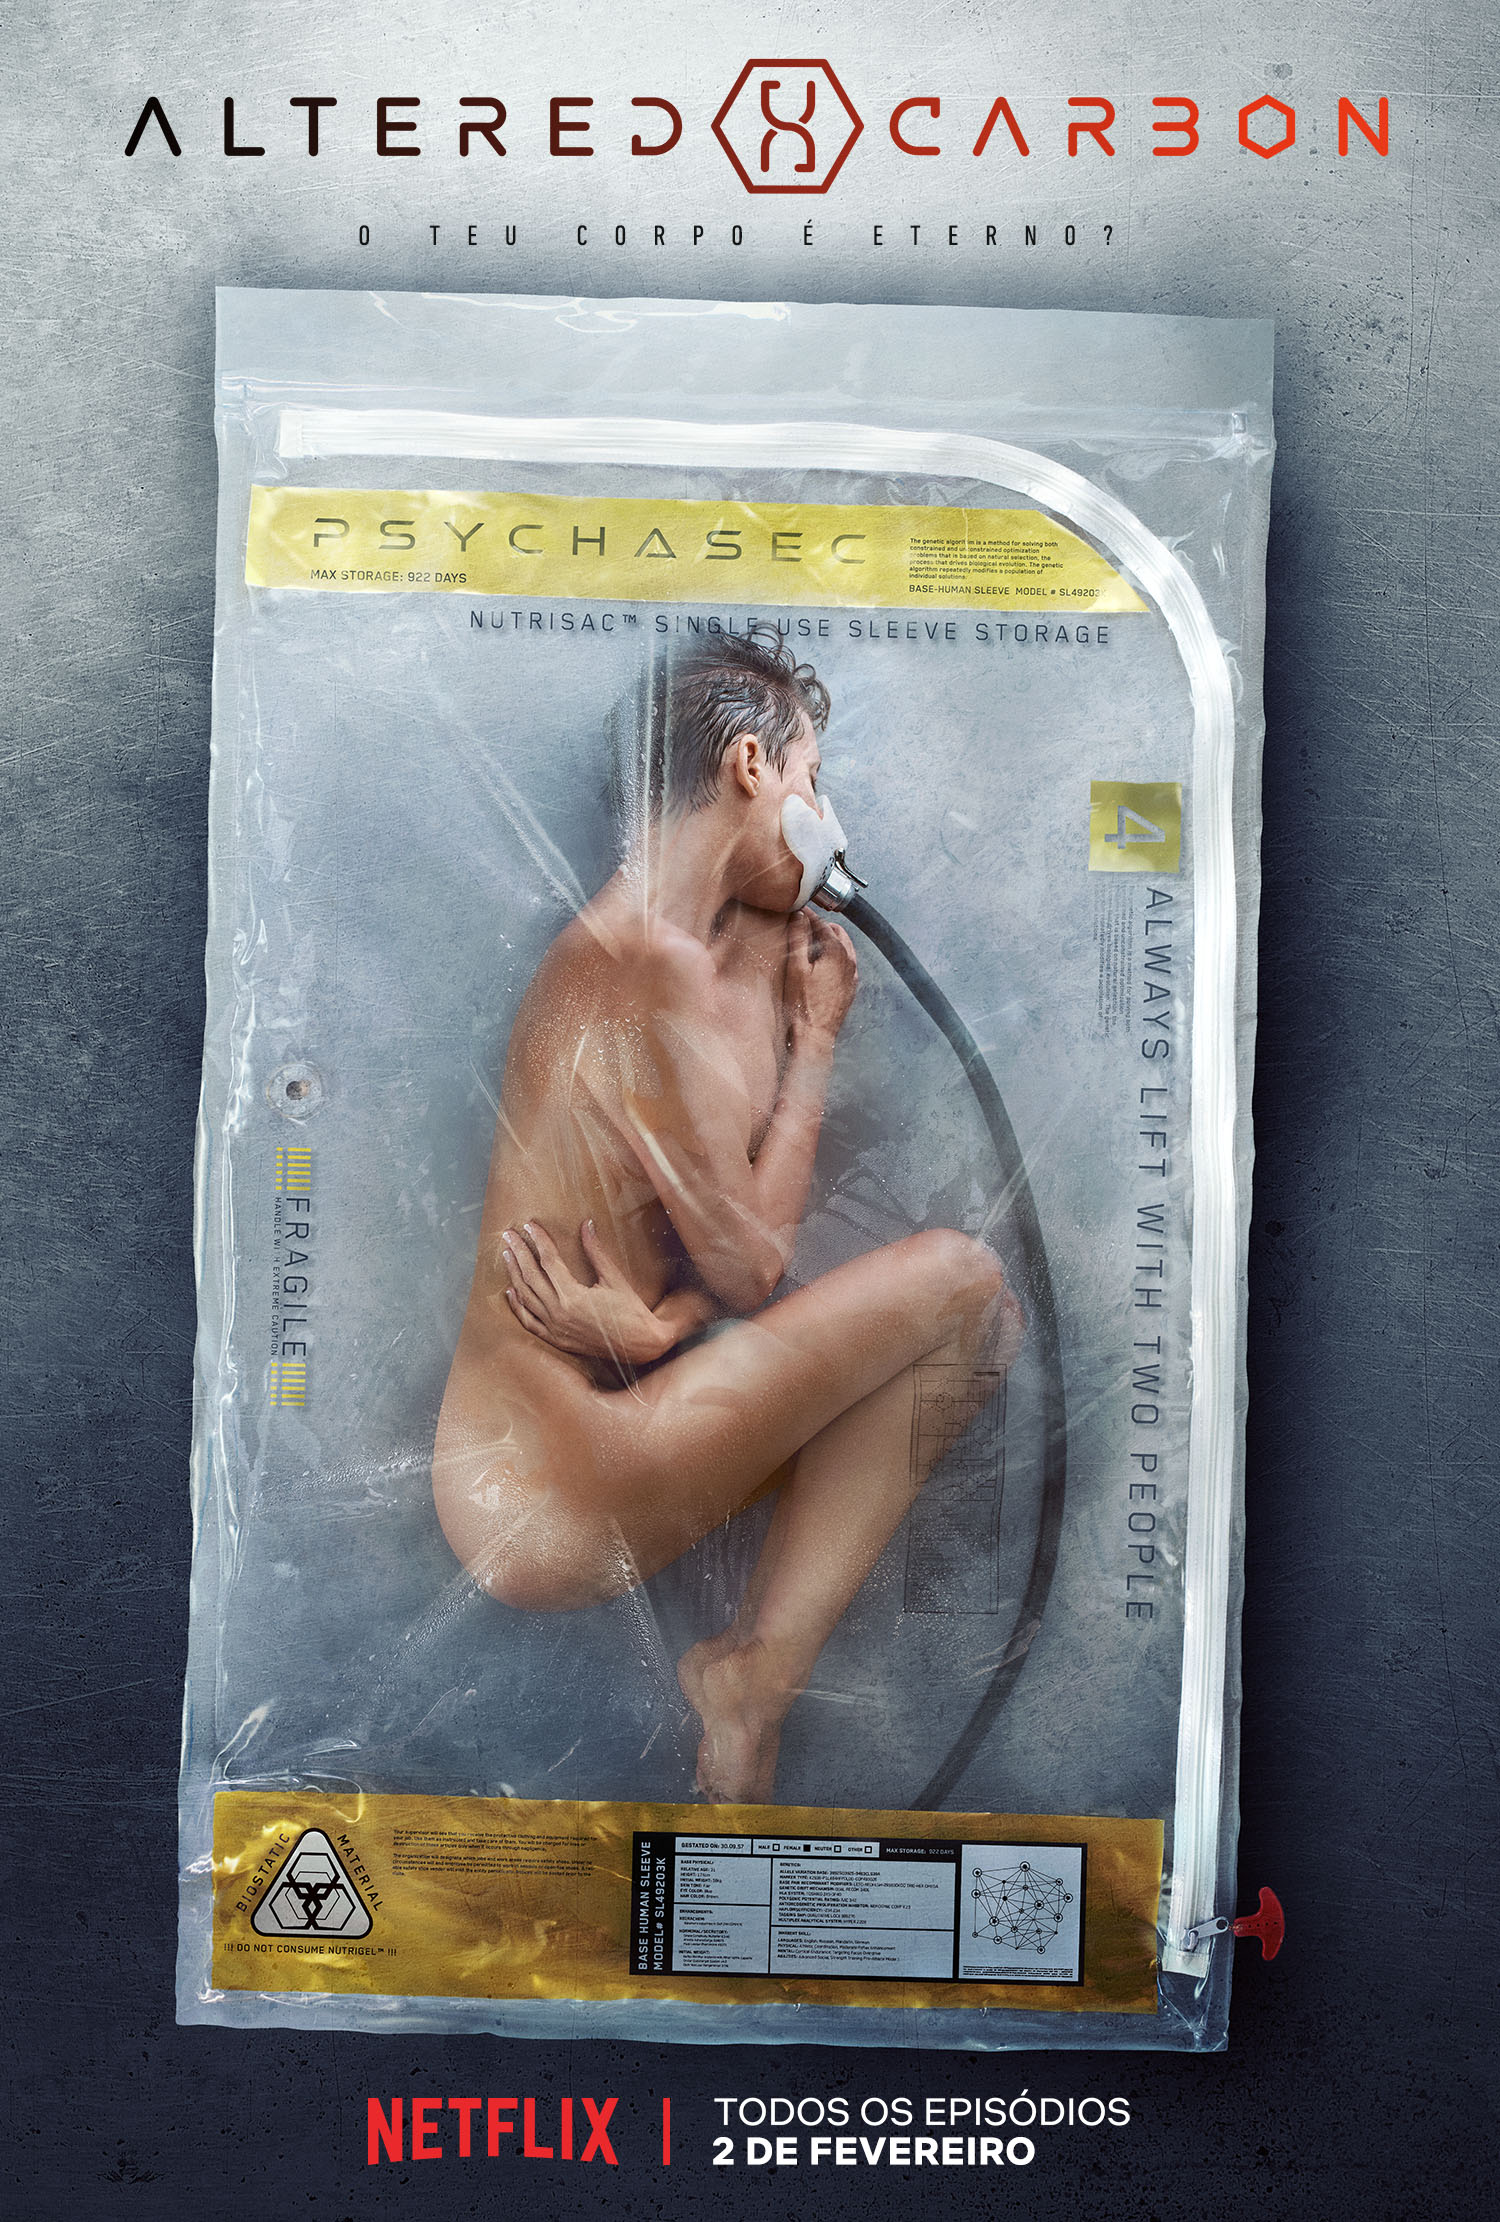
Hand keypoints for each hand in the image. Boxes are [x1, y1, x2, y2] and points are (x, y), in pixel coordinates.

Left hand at [502, 1218, 671, 1366]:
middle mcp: (559, 1314)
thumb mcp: (614, 1278)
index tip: (530, 1225)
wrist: (640, 1344)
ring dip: (514, 1274)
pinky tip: (511, 1291)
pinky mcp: (556, 1339)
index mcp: (573, 1297)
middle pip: (531, 1276)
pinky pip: (529, 1322)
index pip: (549, 1261)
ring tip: (507, 1255)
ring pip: (526, 1297)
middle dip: (519, 1253)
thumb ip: (596, 1252)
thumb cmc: (631, 1310)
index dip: (539, 1240)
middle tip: (509, 1235)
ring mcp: (555, 1328)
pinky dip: (517, 1306)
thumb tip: (586, 1224)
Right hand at [784, 909, 857, 1045]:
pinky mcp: (850, 987)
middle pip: (836, 933)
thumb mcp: (795, 967)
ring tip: (812, 940)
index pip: (821, 924)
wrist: (815, 1035)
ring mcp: (851, 975)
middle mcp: (849, 960)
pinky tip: (823, 961)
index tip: (797, 910)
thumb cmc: (803, 1005)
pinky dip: (836, 955)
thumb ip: (798, 938)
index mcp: (836, 952)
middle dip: (821, 925)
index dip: (807, 915)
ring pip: (844, 947)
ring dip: (830, 939)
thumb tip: (798, 917)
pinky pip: (845, 963)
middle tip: (803, 924)